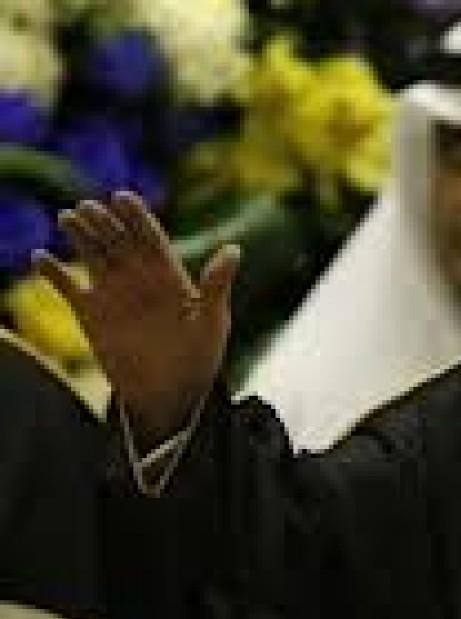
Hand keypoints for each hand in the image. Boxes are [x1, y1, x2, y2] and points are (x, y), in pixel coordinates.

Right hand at [33, 191, 239, 444]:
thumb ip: (216, 285)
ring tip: (67, 218)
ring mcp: (113, 293)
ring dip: (79, 236)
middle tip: (90, 206)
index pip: (149, 236)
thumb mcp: (211, 320)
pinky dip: (53, 273)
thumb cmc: (199, 358)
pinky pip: (67, 287)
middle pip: (117, 239)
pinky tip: (40, 258)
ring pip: (91, 254)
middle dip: (104, 221)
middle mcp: (138, 277)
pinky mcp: (90, 314)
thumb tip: (235, 249)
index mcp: (168, 274)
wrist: (171, 394)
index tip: (123, 198)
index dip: (136, 216)